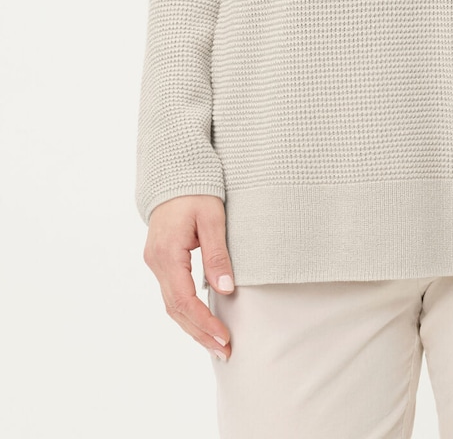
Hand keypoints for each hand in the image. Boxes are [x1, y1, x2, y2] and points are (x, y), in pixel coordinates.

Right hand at [143, 194, 235, 360]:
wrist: (175, 172)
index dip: (204, 323)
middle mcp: (156, 262)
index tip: (225, 338)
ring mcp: (155, 262)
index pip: (184, 300)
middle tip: (225, 351)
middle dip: (200, 333)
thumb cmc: (196, 190)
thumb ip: (217, 254)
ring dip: (193, 326)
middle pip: (176, 310)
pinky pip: (172, 293)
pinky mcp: (161, 260)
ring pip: (172, 305)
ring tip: (217, 344)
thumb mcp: (212, 218)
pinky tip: (203, 321)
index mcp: (167, 253)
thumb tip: (225, 290)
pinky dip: (187, 311)